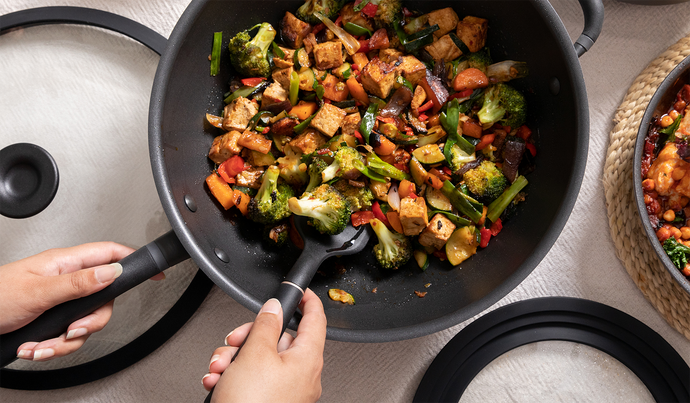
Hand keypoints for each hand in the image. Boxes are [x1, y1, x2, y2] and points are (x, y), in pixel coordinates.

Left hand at [0, 242, 140, 360]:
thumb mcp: (39, 291)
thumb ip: (80, 282)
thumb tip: (114, 271)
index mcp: (65, 263)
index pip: (110, 254)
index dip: (134, 261)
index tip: (154, 272)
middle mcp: (66, 281)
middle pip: (103, 299)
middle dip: (89, 323)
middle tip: (72, 330)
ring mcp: (59, 301)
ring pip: (85, 323)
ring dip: (62, 342)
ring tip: (39, 345)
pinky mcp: (50, 319)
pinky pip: (66, 336)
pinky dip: (50, 348)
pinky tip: (33, 347)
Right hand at [202, 288, 325, 402]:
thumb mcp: (255, 354)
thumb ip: (265, 325)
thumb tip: (274, 308)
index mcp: (307, 359)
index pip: (316, 320)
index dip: (308, 301)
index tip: (301, 290)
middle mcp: (301, 376)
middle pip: (278, 339)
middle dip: (249, 337)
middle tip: (234, 340)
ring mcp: (285, 392)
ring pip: (259, 359)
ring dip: (235, 358)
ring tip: (220, 368)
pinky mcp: (269, 402)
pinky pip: (253, 379)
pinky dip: (234, 376)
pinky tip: (218, 382)